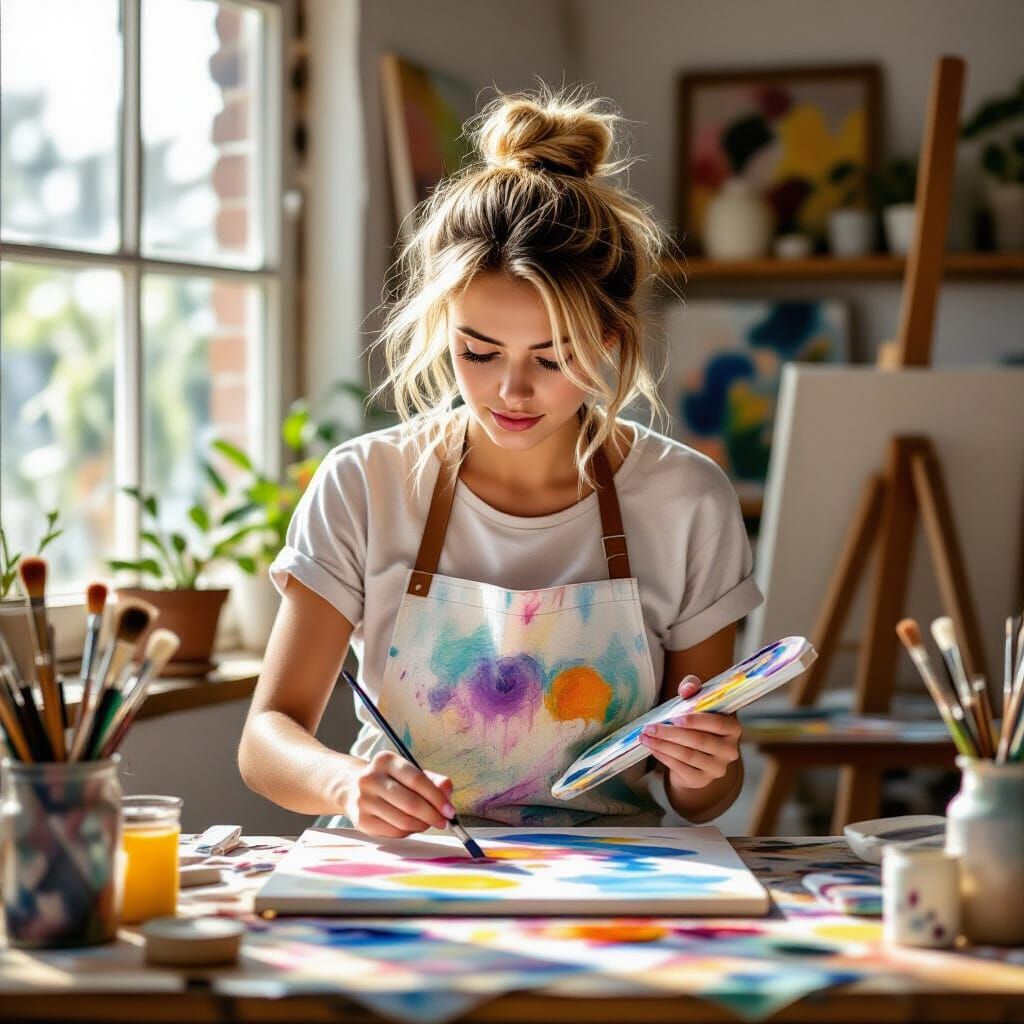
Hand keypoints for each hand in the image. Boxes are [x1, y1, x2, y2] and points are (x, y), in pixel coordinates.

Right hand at [345, 751, 454, 837]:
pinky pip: (393, 832)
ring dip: (422, 825)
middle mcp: (371, 778)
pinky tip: (412, 826)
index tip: (450, 810)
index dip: (437, 797)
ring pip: (403, 820)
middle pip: (410, 803)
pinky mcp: (361, 821)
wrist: (351, 786)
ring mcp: (364, 801)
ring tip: (428, 823)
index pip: (417, 779)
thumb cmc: (389, 779)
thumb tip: (447, 791)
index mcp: (386, 760)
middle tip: (444, 821)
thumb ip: (432, 779)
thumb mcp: (409, 771)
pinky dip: (409, 832)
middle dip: (432, 815)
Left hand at [639, 675, 741, 791]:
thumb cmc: (697, 722)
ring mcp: (717, 768)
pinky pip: (681, 768)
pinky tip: (653, 748)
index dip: (697, 721)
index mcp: (733, 729)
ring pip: (688, 755)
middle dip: (671, 733)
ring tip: (645, 737)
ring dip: (663, 745)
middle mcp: (730, 751)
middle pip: (699, 741)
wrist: (697, 755)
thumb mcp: (697, 702)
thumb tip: (687, 689)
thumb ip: (693, 689)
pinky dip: (664, 757)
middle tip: (650, 727)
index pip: (718, 724)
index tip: (675, 718)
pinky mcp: (702, 780)